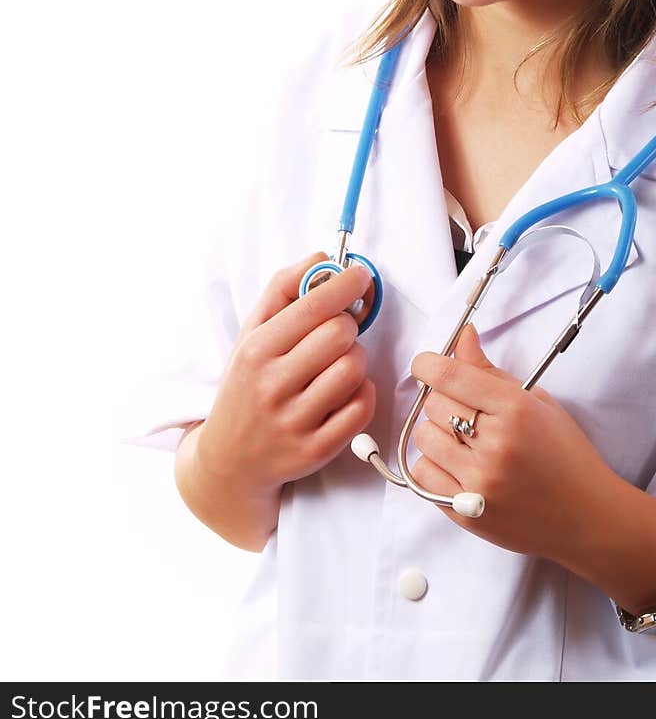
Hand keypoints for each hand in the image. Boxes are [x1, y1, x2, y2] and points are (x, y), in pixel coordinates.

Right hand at [195, 251, 376, 499]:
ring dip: (355, 361)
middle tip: (335, 334)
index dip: (346, 285)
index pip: (314, 306)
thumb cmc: (248, 383)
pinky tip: (343, 393)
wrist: (229, 460)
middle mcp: (272, 386)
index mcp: (256, 350)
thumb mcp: (252, 333)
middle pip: (341, 334)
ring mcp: (295, 422)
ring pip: (354, 369)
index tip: (359, 276)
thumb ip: (284, 289)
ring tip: (336, 365)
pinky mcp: (316, 451)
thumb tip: (323, 258)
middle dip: (347, 326)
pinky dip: (362, 394)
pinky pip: (362, 407)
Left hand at [410, 324, 616, 563]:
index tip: (426, 364)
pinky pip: (422, 474)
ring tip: (464, 440)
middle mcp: (495, 445)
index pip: (450, 376)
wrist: (587, 517)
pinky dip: (433, 465)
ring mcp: (478, 482)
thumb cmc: (566, 455)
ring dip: (436, 432)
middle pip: (433, 404)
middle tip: (465, 409)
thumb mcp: (537, 402)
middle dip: (442, 400)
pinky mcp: (466, 512)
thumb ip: (491, 371)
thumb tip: (462, 336)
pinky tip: (458, 465)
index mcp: (515, 410)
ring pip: (423, 437)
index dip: (428, 364)